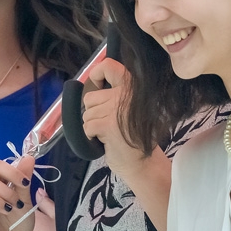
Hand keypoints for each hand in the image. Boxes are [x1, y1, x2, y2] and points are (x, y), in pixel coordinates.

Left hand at [82, 59, 145, 181]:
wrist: (144, 164)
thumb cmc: (134, 137)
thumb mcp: (129, 108)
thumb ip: (116, 94)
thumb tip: (90, 86)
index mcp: (132, 87)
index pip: (108, 66)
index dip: (95, 74)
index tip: (96, 86)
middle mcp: (126, 93)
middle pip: (90, 97)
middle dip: (93, 113)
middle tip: (109, 124)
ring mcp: (117, 108)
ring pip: (87, 114)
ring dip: (93, 126)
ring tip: (110, 133)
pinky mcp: (108, 124)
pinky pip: (87, 127)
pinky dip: (91, 137)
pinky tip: (106, 141)